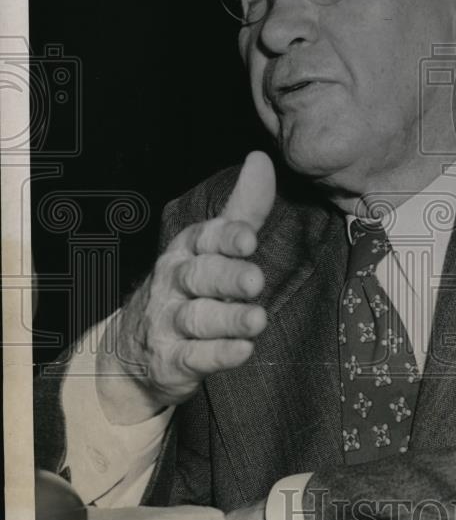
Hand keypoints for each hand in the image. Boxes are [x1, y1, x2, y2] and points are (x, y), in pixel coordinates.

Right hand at [97, 151, 275, 423]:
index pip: (206, 238)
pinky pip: (195, 357)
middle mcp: (175, 283)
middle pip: (201, 276)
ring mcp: (170, 323)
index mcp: (188, 251)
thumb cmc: (187, 288)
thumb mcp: (211, 246)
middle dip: (228, 277)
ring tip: (257, 320)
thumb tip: (261, 159)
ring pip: (199, 318)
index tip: (248, 238)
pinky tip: (242, 351)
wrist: (131, 350)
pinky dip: (218, 355)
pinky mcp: (172, 360)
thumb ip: (242, 208)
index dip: (227, 238)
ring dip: (229, 319)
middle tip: (255, 280)